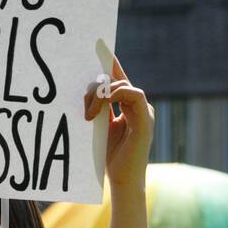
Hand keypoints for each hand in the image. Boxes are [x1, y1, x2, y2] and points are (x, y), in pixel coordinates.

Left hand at [84, 54, 152, 191]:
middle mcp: (138, 106)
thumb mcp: (98, 129)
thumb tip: (85, 93)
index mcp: (127, 108)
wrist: (122, 181)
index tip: (100, 45)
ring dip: (102, 94)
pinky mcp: (145, 119)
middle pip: (117, 81)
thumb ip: (97, 110)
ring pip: (123, 85)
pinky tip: (99, 108)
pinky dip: (115, 96)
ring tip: (88, 112)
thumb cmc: (109, 159)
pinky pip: (132, 93)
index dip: (110, 63)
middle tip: (83, 102)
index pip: (118, 80)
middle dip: (97, 86)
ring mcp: (143, 112)